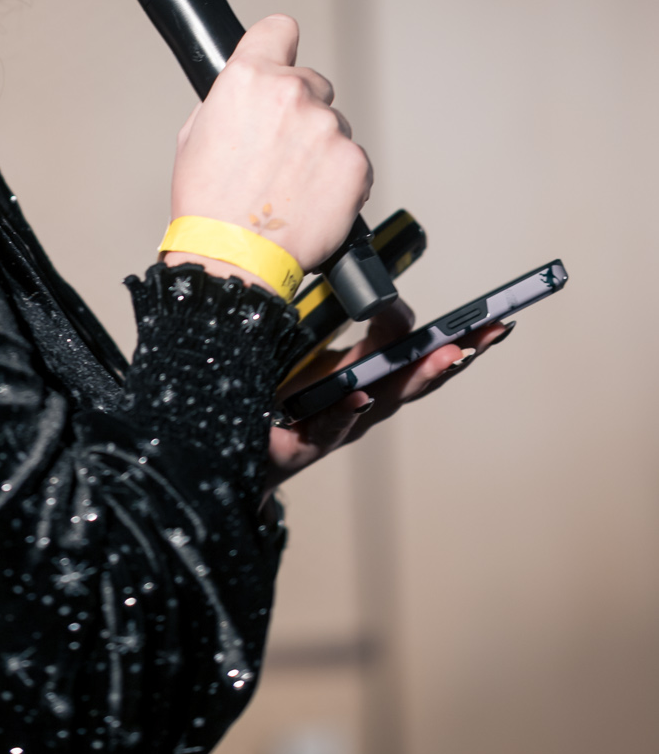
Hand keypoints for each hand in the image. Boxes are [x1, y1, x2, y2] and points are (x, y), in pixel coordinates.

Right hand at [168, 15, 371, 282]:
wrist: (235, 256)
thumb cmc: (208, 205)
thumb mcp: (195, 135)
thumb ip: (230, 102)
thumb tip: (249, 97)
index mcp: (248, 79)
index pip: (278, 30)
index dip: (279, 44)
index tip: (284, 56)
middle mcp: (292, 93)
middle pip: (312, 83)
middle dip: (300, 110)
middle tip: (280, 151)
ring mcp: (328, 127)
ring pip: (333, 126)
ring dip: (319, 148)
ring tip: (291, 187)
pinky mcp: (355, 163)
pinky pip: (354, 162)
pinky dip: (339, 179)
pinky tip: (311, 200)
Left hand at [265, 301, 513, 489]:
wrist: (254, 448)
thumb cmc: (299, 402)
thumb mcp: (338, 358)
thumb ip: (370, 334)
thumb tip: (397, 304)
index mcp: (378, 380)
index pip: (427, 359)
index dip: (463, 342)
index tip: (499, 322)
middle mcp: (370, 405)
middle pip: (418, 381)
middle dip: (454, 357)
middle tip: (485, 336)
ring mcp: (345, 426)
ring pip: (386, 401)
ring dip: (418, 379)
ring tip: (445, 356)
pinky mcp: (309, 442)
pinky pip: (331, 426)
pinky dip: (347, 413)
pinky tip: (360, 398)